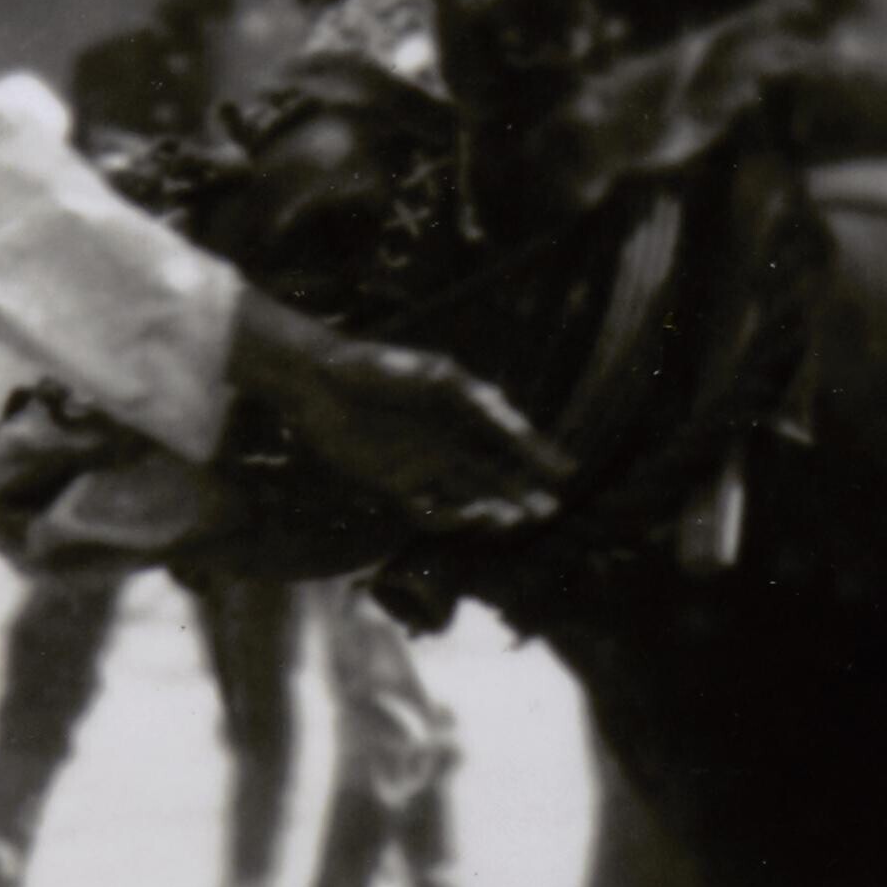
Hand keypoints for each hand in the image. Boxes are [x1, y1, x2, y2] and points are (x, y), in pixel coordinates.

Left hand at [226, 292, 565, 531]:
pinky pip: (429, 510)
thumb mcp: (436, 376)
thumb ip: (473, 399)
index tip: (566, 472)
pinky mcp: (394, 484)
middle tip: (549, 509)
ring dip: (492, 509)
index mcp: (462, 408)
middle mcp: (447, 440)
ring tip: (514, 517)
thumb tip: (510, 416)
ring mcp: (422, 464)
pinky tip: (472, 516)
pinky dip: (451, 517)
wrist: (320, 383)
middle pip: (494, 474)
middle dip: (523, 492)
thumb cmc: (376, 369)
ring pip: (468, 495)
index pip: (509, 439)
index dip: (538, 456)